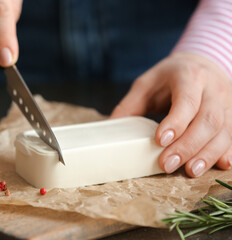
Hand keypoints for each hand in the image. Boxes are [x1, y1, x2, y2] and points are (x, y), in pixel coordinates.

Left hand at [111, 52, 231, 176]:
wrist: (199, 64)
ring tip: (190, 171)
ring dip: (207, 153)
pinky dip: (229, 151)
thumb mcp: (145, 84)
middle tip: (167, 164)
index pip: (186, 100)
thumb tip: (109, 128)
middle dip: (188, 145)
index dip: (176, 122)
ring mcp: (227, 101)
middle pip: (208, 119)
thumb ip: (130, 105)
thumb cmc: (168, 77)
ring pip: (224, 130)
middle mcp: (212, 88)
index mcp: (188, 76)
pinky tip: (221, 165)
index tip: (160, 141)